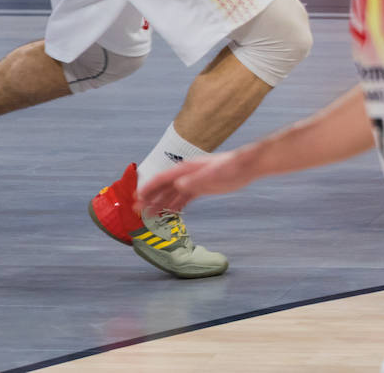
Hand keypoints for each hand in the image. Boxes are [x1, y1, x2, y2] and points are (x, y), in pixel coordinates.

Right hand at [136, 150, 252, 213]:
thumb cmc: (231, 166)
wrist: (246, 166)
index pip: (162, 178)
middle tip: (137, 211)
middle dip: (150, 199)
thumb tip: (179, 185)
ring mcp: (193, 181)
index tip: (137, 198)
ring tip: (149, 217)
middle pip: (164, 187)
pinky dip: (175, 206)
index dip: (148, 188)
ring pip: (172, 194)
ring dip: (160, 204)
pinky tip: (170, 215)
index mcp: (186, 169)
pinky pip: (183, 198)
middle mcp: (187, 175)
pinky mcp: (201, 188)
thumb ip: (196, 180)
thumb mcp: (213, 174)